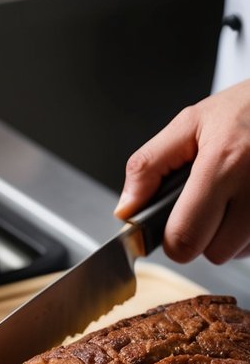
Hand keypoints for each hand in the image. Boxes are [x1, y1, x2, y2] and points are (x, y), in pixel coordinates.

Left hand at [115, 79, 249, 262]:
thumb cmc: (243, 110)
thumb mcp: (188, 124)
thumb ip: (148, 166)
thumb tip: (126, 209)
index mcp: (222, 164)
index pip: (185, 237)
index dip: (171, 239)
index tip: (171, 225)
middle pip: (213, 253)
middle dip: (199, 238)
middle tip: (202, 206)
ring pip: (237, 252)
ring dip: (226, 235)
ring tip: (228, 198)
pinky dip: (245, 232)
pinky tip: (245, 203)